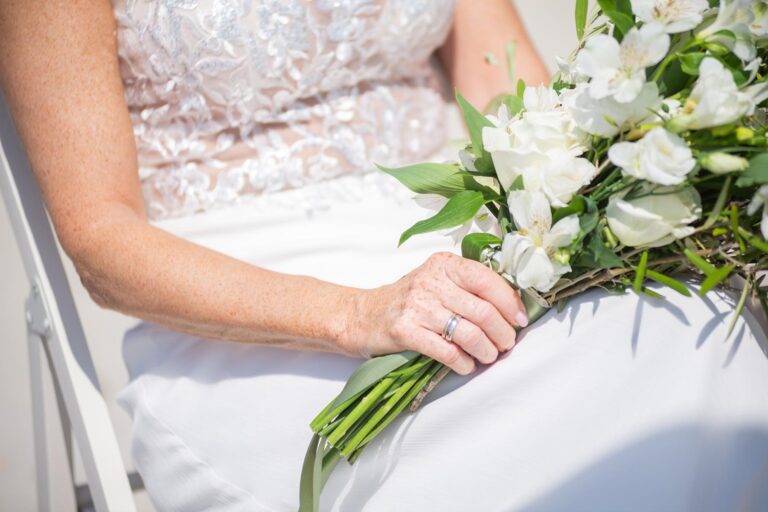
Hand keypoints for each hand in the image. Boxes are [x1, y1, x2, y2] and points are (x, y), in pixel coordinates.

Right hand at [346, 252, 527, 374]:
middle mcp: (431, 281)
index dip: (510, 302)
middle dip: (502, 333)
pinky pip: (447, 351)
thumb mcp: (436, 280)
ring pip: (469, 333)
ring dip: (486, 350)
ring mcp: (417, 306)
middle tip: (506, 344)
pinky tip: (466, 365)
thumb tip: (510, 307)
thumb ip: (467, 286)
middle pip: (483, 310)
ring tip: (489, 356)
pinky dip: (463, 363)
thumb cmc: (408, 300)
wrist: (362, 315)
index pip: (486, 280)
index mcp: (443, 264)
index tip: (520, 320)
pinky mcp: (405, 331)